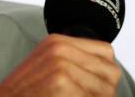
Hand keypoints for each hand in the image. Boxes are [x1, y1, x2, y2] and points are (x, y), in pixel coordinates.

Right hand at [0, 34, 121, 95]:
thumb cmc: (24, 92)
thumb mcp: (46, 66)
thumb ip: (74, 62)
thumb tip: (109, 73)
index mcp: (57, 41)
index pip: (106, 52)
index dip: (105, 73)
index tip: (95, 87)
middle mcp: (60, 49)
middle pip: (110, 71)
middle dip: (104, 91)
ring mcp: (61, 65)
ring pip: (105, 90)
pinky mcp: (61, 83)